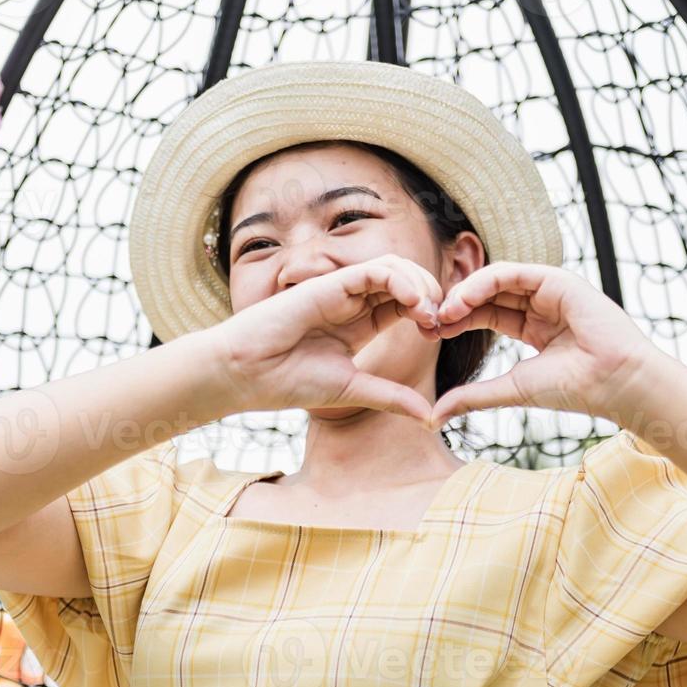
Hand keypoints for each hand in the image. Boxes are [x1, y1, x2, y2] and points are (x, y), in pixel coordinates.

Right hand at [205, 253, 445, 423]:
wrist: (246, 374)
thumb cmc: (288, 381)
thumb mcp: (353, 390)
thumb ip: (390, 397)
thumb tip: (428, 418)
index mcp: (359, 324)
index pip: (404, 305)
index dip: (428, 314)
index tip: (440, 336)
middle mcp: (352, 303)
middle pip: (405, 281)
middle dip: (431, 296)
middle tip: (440, 322)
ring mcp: (341, 291)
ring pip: (393, 268)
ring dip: (419, 284)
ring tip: (428, 312)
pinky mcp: (329, 284)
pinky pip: (373, 270)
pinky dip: (399, 280)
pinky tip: (412, 301)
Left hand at [418, 262, 661, 428]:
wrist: (613, 383)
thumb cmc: (572, 389)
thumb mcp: (510, 390)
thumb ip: (472, 397)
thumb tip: (432, 416)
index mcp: (534, 327)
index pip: (487, 313)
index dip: (457, 320)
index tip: (430, 333)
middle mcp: (542, 305)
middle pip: (488, 294)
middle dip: (455, 305)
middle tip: (428, 321)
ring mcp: (551, 290)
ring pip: (497, 280)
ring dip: (464, 293)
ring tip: (443, 312)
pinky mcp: (558, 280)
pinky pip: (513, 272)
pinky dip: (483, 282)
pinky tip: (462, 300)